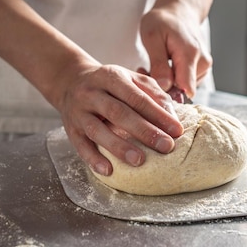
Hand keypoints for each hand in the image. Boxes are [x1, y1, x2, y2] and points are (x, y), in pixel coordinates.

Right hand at [54, 63, 183, 175]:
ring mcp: (79, 112)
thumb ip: (153, 94)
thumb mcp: (130, 79)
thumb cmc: (109, 84)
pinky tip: (108, 170)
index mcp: (111, 77)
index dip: (158, 114)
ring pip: (97, 130)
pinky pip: (80, 145)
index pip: (137, 97)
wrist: (70, 81)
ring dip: (119, 147)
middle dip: (144, 131)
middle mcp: (92, 93)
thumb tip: (172, 117)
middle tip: (166, 146)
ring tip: (139, 160)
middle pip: (118, 113)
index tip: (176, 130)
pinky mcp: (70, 129)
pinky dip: (93, 159)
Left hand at [140, 3, 212, 97]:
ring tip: (153, 66)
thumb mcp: (152, 37)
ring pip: (182, 88)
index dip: (166, 92)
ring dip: (165, 82)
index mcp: (190, 54)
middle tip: (145, 70)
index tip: (149, 80)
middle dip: (161, 85)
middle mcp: (203, 62)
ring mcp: (204, 67)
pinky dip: (172, 79)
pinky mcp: (202, 70)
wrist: (179, 11)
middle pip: (181, 90)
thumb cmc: (163, 21)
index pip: (185, 89)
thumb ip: (158, 63)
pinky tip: (162, 67)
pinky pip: (185, 83)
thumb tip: (164, 87)